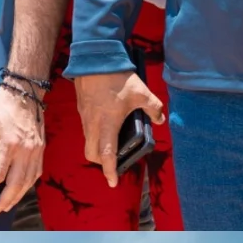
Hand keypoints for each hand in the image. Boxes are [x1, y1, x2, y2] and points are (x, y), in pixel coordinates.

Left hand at [0, 86, 42, 214]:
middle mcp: (26, 150)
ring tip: (6, 206)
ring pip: (28, 181)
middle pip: (16, 183)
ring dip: (17, 196)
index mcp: (9, 144)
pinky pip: (36, 173)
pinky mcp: (42, 149)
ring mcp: (36, 151)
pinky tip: (20, 191)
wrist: (25, 93)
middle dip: (5, 200)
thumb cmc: (1, 106)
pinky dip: (28, 185)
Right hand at [75, 69, 162, 186]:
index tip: (113, 182)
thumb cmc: (117, 79)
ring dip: (98, 148)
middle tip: (114, 162)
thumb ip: (154, 108)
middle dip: (102, 162)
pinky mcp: (82, 110)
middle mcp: (93, 125)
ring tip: (112, 143)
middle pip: (92, 154)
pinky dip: (95, 135)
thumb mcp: (142, 93)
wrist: (95, 61)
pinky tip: (107, 124)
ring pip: (88, 142)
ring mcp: (85, 118)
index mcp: (107, 125)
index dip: (110, 171)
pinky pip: (86, 130)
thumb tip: (160, 119)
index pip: (107, 155)